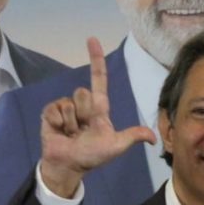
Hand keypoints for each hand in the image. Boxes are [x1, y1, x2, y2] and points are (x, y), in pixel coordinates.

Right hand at [40, 37, 156, 197]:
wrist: (69, 164)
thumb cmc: (93, 155)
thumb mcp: (116, 146)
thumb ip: (132, 137)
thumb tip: (153, 138)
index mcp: (99, 108)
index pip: (99, 80)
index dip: (96, 60)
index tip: (92, 39)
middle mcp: (82, 104)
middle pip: (83, 93)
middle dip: (84, 114)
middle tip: (84, 130)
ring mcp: (65, 107)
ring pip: (69, 103)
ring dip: (72, 122)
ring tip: (72, 133)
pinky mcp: (50, 113)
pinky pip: (55, 110)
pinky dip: (59, 123)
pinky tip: (60, 132)